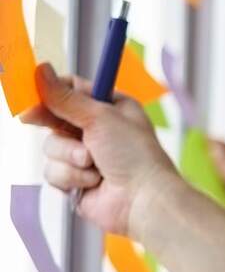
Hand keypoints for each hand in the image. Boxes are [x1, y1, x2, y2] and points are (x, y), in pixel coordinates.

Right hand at [21, 63, 184, 239]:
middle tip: (34, 118)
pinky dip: (71, 177)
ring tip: (94, 163)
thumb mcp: (101, 117)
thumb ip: (66, 98)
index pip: (73, 90)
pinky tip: (93, 182)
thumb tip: (41, 70)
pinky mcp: (75, 180)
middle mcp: (97, 130)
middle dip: (51, 123)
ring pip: (51, 147)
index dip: (52, 91)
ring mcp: (85, 156)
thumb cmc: (134, 155)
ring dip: (70, 156)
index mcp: (111, 107)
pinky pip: (53, 172)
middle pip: (54, 118)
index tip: (35, 92)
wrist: (143, 200)